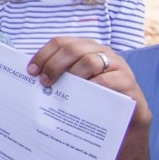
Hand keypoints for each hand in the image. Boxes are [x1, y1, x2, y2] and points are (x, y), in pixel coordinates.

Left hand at [27, 37, 149, 126]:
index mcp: (84, 48)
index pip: (60, 42)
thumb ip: (59, 76)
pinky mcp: (127, 80)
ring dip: (71, 75)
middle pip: (73, 49)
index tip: (31, 71)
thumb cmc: (93, 97)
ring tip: (60, 90)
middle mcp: (100, 51)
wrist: (125, 116)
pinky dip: (91, 87)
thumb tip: (31, 79)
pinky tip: (80, 97)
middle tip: (44, 82)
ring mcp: (116, 64)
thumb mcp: (75, 84)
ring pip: (89, 61)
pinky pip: (106, 80)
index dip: (43, 55)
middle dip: (54, 65)